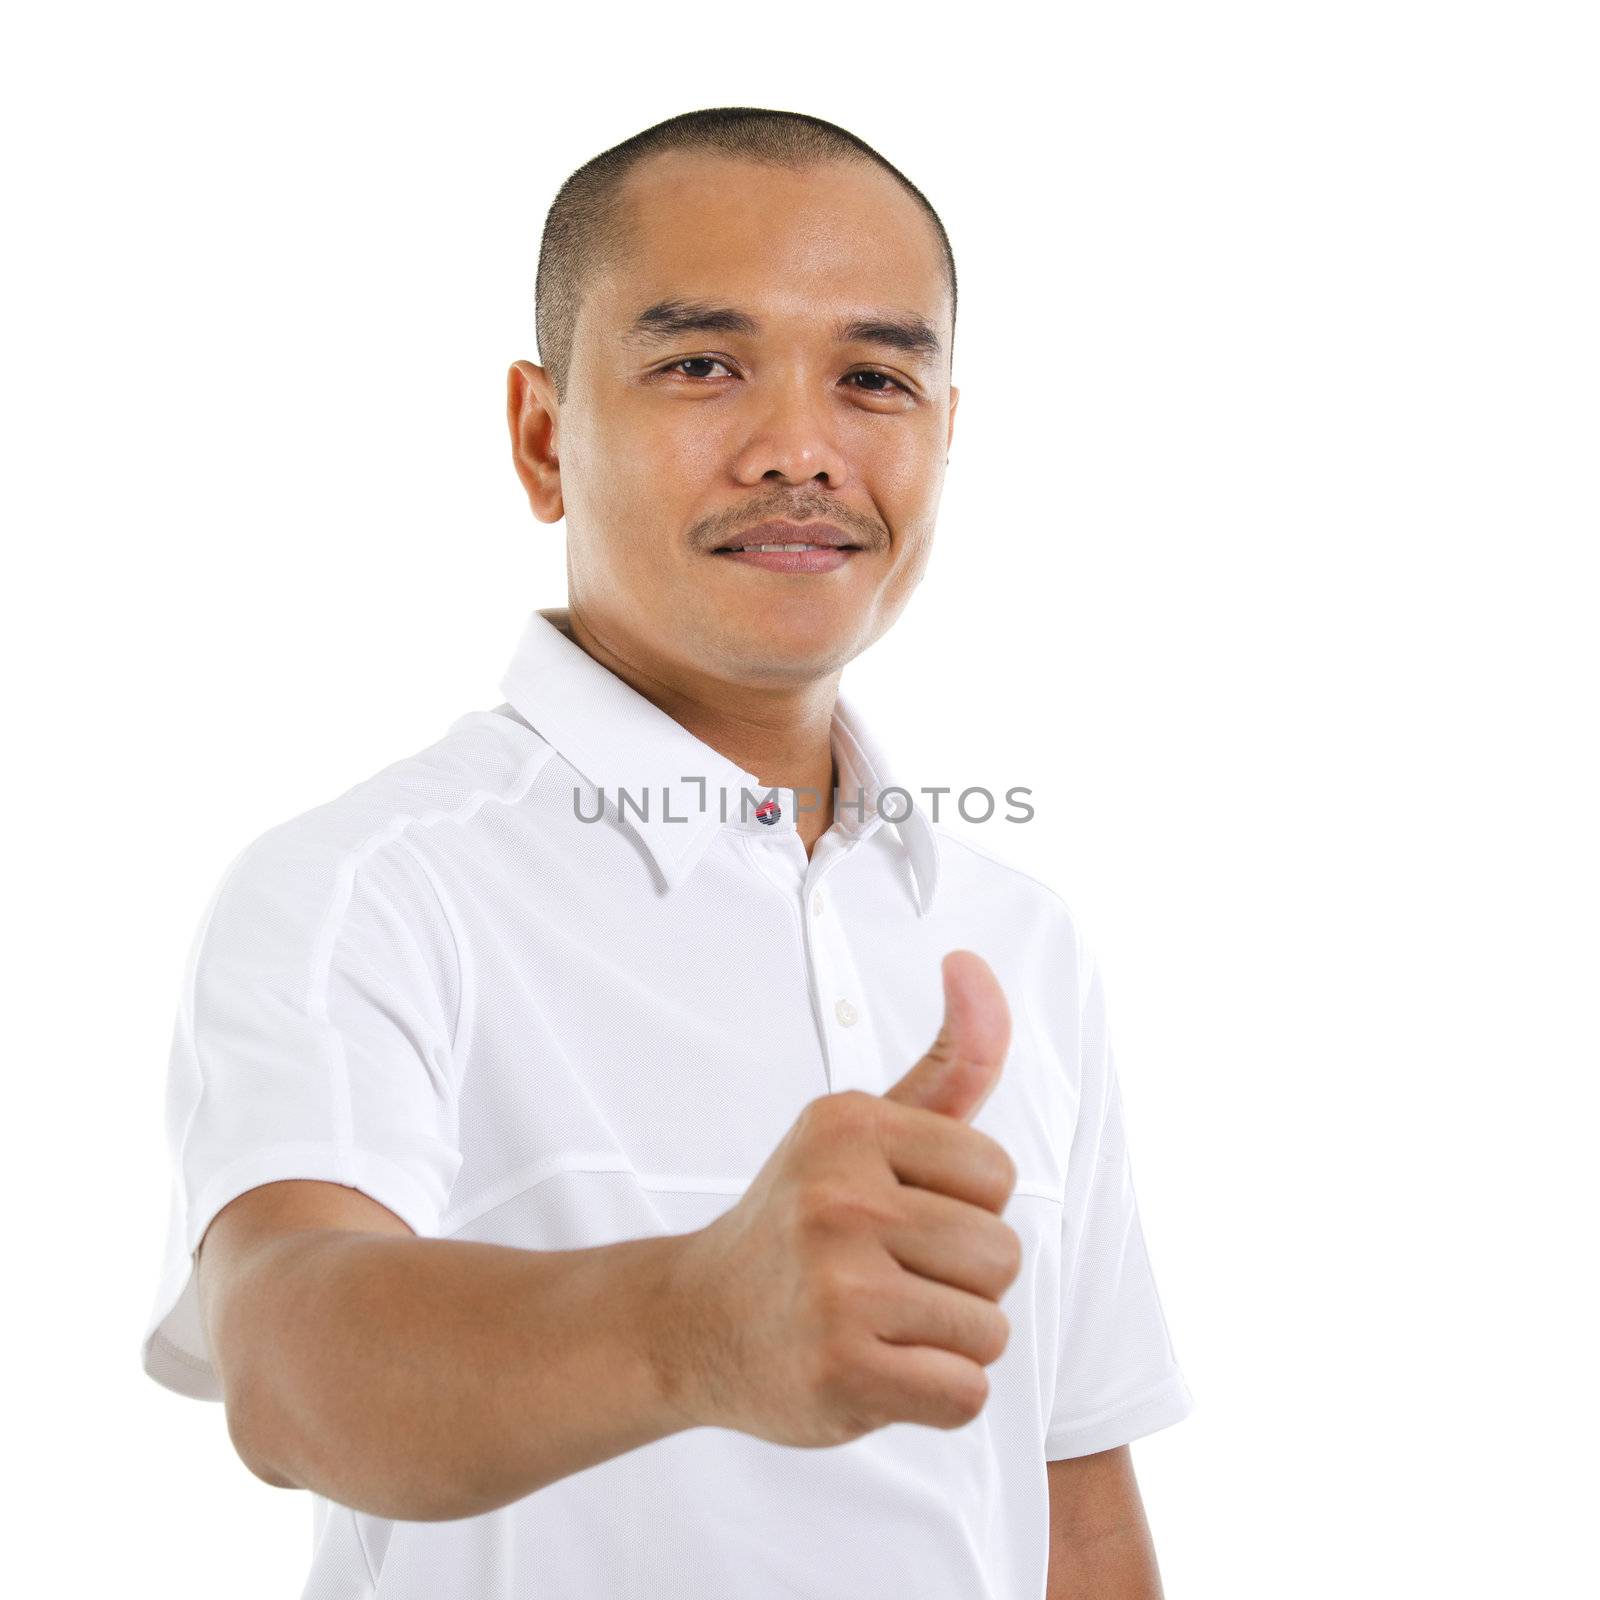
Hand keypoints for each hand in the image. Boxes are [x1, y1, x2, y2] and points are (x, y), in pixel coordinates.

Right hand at [661, 950, 1019, 1447]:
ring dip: (945, 1342)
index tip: (895, 1215)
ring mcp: (837, 1285)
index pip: (998, 1175)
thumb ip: (947, 1060)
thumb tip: (975, 965)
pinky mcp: (841, 1368)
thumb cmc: (799, 1221)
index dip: (962, 1207)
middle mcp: (839, 1196)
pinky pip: (965, 1397)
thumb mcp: (867, 1129)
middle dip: (958, 1281)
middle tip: (882, 1278)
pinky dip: (933, 1397)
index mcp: (850, 1125)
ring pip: (988, 1331)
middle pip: (1002, 1257)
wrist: (694, 1321)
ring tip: (877, 1323)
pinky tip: (875, 1370)